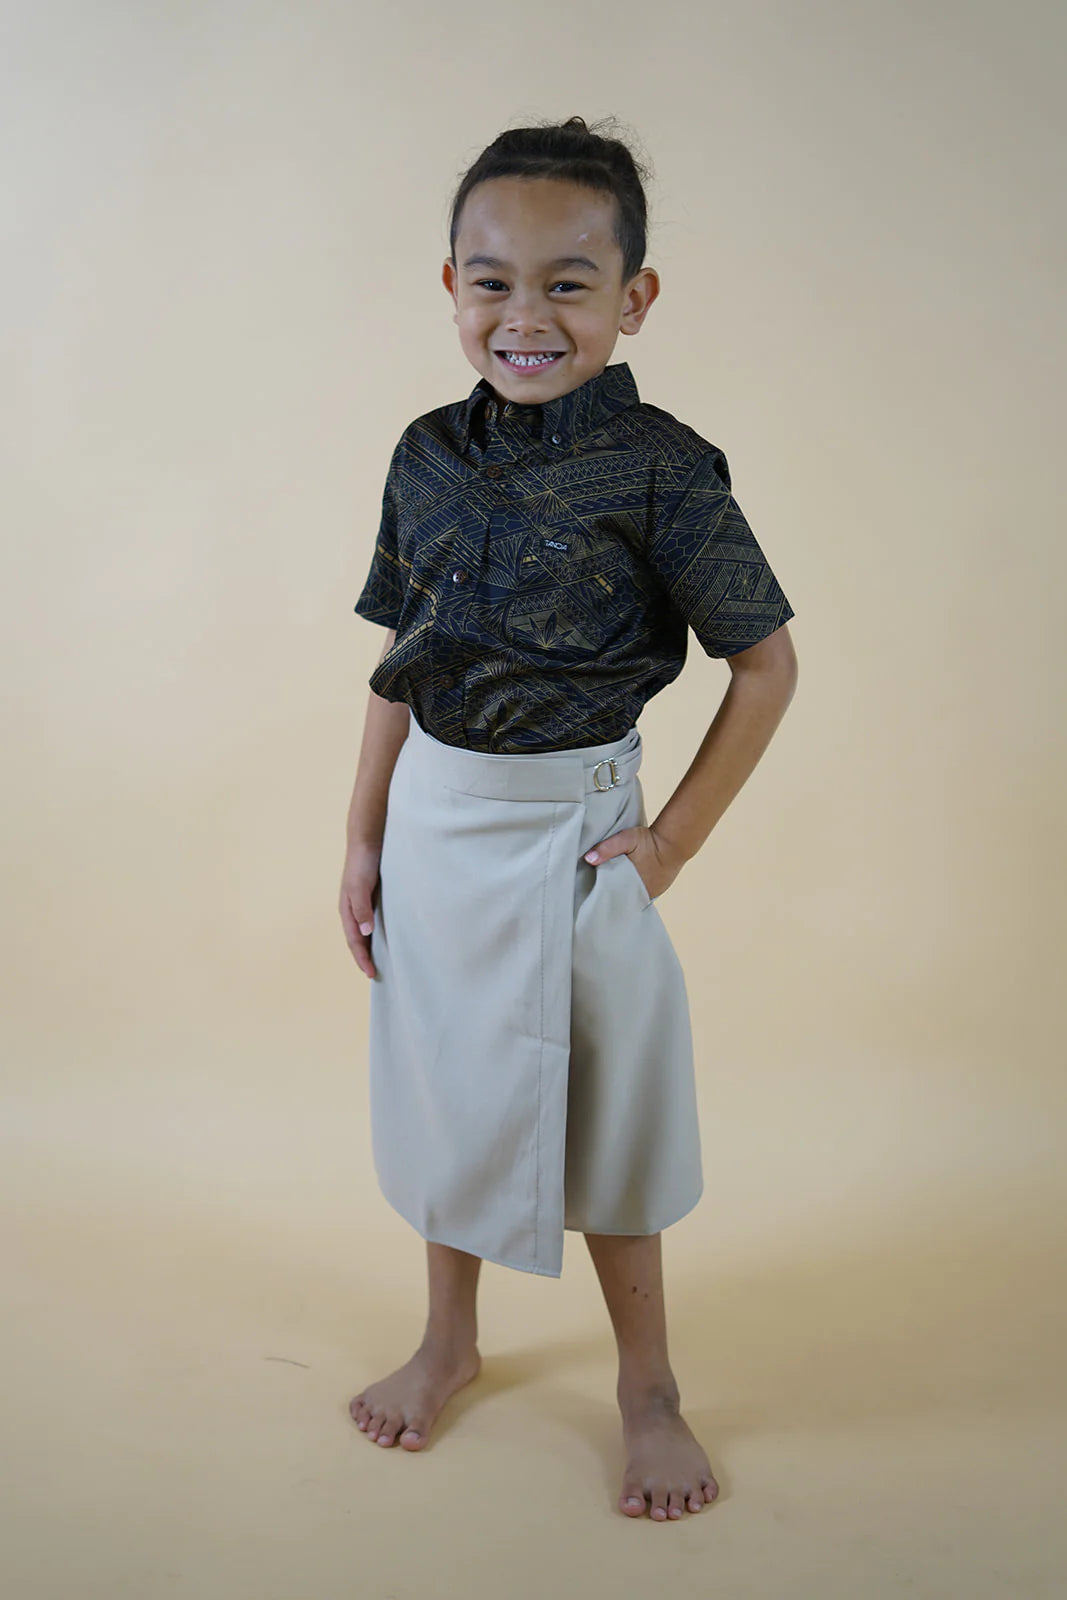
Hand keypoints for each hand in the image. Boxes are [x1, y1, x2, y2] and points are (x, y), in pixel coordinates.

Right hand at [339, 842, 382, 978]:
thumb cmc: (362, 862)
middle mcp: (353, 909)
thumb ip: (361, 908)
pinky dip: (378, 932)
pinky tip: (389, 936)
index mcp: (347, 910)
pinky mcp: (373, 896)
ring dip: (371, 946)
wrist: (368, 839)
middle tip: (375, 974)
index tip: (372, 974)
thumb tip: (365, 932)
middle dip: (364, 957)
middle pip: (358, 939)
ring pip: (365, 931)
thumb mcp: (360, 886)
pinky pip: (374, 920)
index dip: (362, 958)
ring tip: (381, 960)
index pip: (354, 941)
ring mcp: (363, 903)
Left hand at [583, 824, 684, 902]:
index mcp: (629, 885)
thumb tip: (588, 859)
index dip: (601, 896)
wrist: (674, 842)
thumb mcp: (626, 839)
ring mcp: (649, 894)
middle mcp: (640, 894)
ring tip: (611, 891)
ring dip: (623, 895)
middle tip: (597, 894)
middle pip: (620, 900)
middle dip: (610, 897)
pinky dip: (633, 893)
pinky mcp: (656, 891)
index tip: (591, 895)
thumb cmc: (649, 841)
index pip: (611, 898)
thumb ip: (607, 849)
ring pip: (631, 899)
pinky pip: (640, 895)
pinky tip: (626, 888)